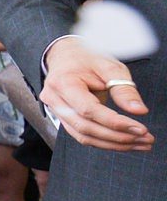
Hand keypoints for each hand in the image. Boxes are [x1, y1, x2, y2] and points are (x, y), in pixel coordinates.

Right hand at [41, 36, 151, 150]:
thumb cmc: (86, 59)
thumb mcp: (109, 67)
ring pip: (84, 136)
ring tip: (139, 143)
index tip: (140, 128)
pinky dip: (105, 142)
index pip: (88, 110)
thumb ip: (124, 89)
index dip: (115, 122)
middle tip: (145, 139)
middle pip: (85, 127)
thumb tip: (139, 110)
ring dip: (114, 144)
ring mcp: (56, 111)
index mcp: (63, 83)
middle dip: (118, 137)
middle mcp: (55, 99)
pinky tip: (124, 142)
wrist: (65, 56)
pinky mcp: (63, 119)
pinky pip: (83, 135)